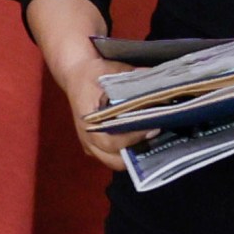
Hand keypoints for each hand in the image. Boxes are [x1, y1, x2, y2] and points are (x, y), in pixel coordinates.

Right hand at [57, 58, 151, 172]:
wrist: (75, 73)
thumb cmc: (94, 74)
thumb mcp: (114, 71)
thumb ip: (135, 80)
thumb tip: (158, 86)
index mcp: (89, 121)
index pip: (112, 142)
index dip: (134, 138)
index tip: (152, 128)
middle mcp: (87, 137)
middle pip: (114, 160)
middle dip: (136, 153)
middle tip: (154, 136)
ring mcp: (88, 144)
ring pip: (112, 161)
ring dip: (131, 155)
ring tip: (149, 140)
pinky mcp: (91, 145)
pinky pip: (109, 157)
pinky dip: (124, 152)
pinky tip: (139, 140)